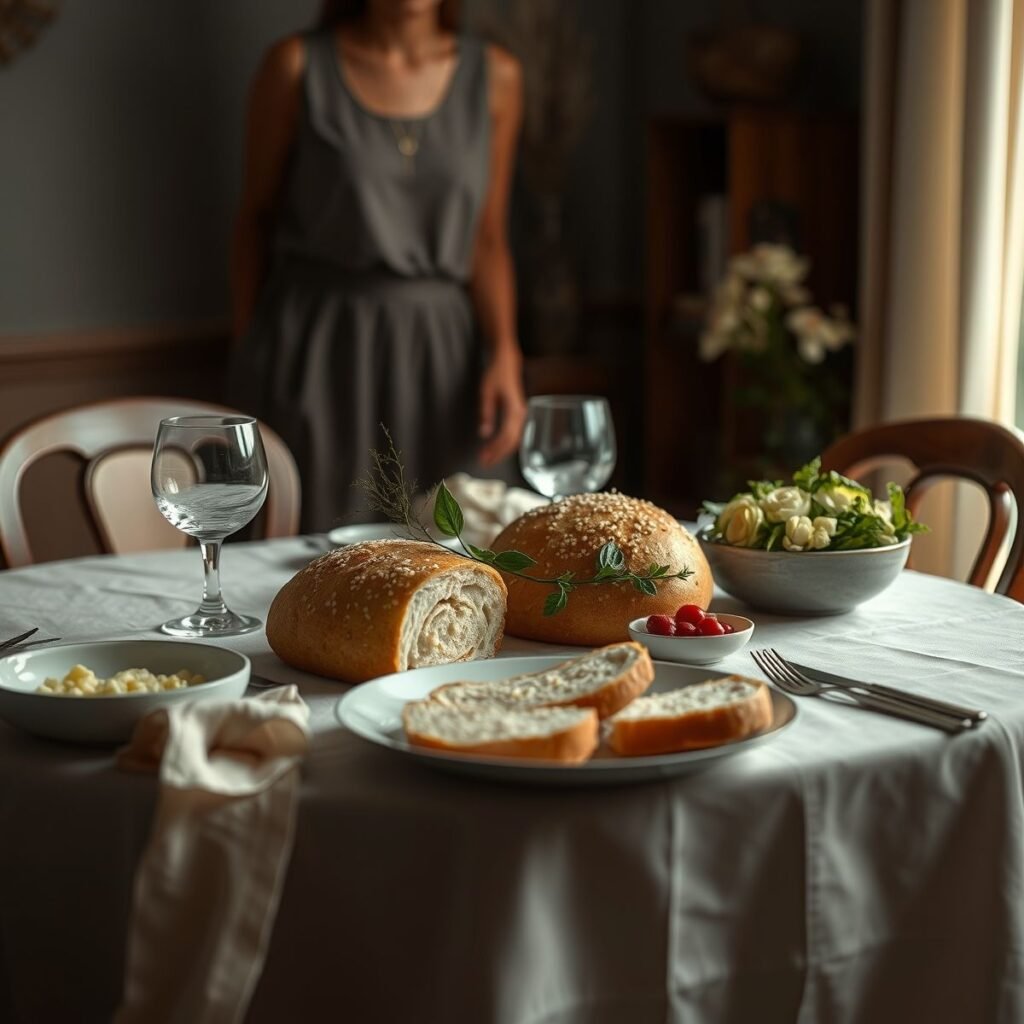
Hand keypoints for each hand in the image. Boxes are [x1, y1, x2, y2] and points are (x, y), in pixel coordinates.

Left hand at [478, 348, 526, 466]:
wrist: (507, 362)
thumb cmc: (496, 375)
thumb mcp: (486, 392)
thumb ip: (486, 413)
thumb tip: (484, 434)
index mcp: (514, 410)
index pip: (506, 437)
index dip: (495, 450)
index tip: (483, 458)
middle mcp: (520, 415)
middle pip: (511, 441)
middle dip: (498, 454)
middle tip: (484, 463)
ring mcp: (520, 415)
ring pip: (513, 439)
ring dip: (501, 450)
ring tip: (488, 458)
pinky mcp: (517, 414)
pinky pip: (513, 433)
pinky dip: (505, 443)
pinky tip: (496, 447)